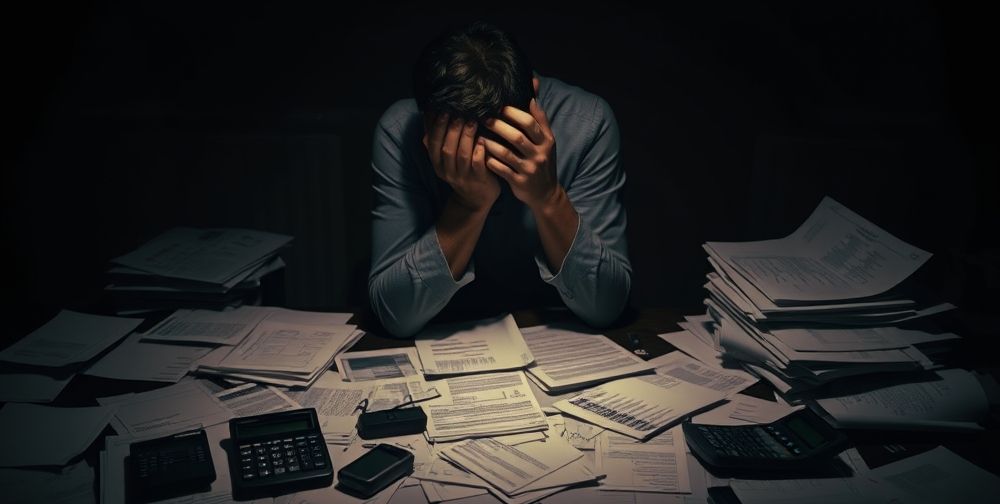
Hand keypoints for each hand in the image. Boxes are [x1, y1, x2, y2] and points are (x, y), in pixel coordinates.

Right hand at [423, 112, 499, 212]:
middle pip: (447, 149)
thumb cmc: (462, 172)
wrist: (475, 199)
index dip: (437, 128)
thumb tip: (427, 115)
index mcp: (437, 164)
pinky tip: (482, 140)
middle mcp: (448, 171)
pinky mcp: (479, 180)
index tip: (443, 111)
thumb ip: (438, 140)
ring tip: (472, 121)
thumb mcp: (445, 160)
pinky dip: (479, 151)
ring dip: (466, 137)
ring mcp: (464, 177)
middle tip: (460, 113)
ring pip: (462, 155)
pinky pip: (478, 165)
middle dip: (452, 130)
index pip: (433, 145)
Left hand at [481, 96, 559, 210]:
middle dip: (498, 126)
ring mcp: (529, 169)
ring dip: (491, 143)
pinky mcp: (520, 182)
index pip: (530, 123)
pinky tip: (482, 155)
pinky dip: (491, 162)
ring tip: (479, 136)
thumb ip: (539, 116)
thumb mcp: (547, 140)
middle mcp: (540, 154)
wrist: (546, 193)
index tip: (500, 106)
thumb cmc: (542, 160)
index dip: (513, 113)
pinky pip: (501, 170)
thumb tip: (534, 85)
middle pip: (517, 136)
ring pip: (506, 154)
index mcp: (546, 141)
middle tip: (484, 119)